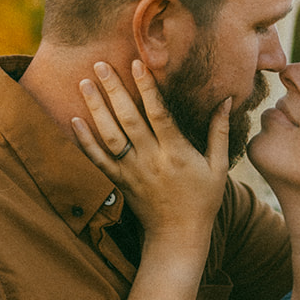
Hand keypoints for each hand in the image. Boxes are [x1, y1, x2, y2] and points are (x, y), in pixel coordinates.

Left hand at [72, 58, 229, 250]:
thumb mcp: (219, 166)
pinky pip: (98, 160)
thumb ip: (219, 131)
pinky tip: (73, 121)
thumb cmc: (202, 200)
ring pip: (109, 136)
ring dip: (95, 109)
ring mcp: (132, 172)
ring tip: (83, 83)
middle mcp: (151, 160)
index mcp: (176, 153)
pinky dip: (84, 141)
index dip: (147, 88)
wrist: (178, 236)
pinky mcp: (120, 182)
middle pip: (129, 120)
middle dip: (114, 90)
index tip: (137, 64)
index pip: (159, 114)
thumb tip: (225, 99)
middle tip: (100, 64)